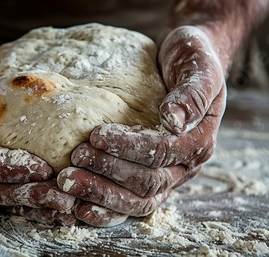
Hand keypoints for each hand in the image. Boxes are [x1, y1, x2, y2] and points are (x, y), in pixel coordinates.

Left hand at [57, 26, 225, 226]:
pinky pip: (131, 202)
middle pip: (149, 182)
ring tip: (69, 182)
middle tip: (76, 157)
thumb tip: (174, 119)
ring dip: (102, 194)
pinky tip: (80, 206)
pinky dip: (106, 209)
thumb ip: (192, 93)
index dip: (129, 146)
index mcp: (199, 140)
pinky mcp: (150, 176)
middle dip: (109, 171)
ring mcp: (168, 175)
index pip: (162, 152)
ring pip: (139, 200)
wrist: (185, 60)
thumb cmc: (192, 59)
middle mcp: (185, 164)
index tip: (96, 134)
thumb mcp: (199, 66)